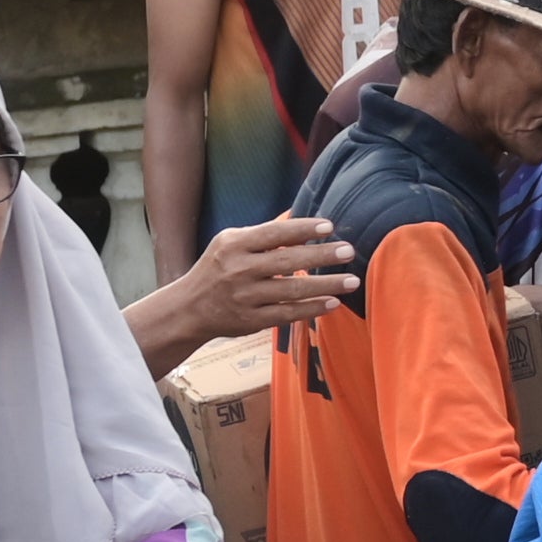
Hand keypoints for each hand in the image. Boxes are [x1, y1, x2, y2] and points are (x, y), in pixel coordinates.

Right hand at [175, 212, 354, 341]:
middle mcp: (239, 270)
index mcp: (234, 245)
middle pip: (286, 261)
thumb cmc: (219, 267)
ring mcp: (245, 297)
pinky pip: (287, 314)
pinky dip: (312, 309)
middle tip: (349, 251)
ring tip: (352, 281)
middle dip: (321, 256)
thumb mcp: (231, 242)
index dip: (302, 229)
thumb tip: (302, 220)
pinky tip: (333, 303)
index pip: (273, 233)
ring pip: (292, 291)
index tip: (329, 227)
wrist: (189, 308)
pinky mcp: (251, 321)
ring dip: (325, 286)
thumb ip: (264, 234)